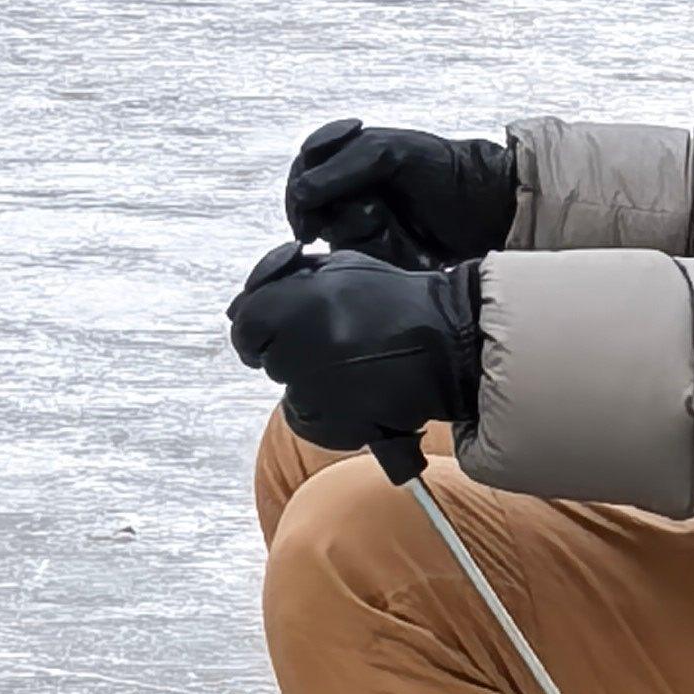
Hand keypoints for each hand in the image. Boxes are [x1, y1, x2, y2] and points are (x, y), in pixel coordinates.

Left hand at [227, 241, 481, 452]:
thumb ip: (285, 282)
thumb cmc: (395, 299)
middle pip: (269, 359)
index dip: (258, 328)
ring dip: (310, 381)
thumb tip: (241, 307)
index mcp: (298, 304)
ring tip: (351, 366)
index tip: (275, 329)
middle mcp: (302, 348)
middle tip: (330, 341)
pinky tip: (354, 392)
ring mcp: (320, 391)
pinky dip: (325, 411)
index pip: (244, 324)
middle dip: (290, 350)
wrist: (452, 341)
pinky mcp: (338, 424)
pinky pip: (310, 421)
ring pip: (291, 391)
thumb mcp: (339, 268)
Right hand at [284, 114, 515, 266]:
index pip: (301, 173)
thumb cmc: (439, 169)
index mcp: (346, 154)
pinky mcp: (378, 251)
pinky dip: (380, 252)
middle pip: (312, 211)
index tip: (312, 213)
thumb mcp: (387, 154)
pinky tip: (405, 246)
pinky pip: (359, 258)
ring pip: (336, 237)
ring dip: (365, 234)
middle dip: (342, 215)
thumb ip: (339, 169)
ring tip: (395, 225)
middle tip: (373, 214)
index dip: (302, 194)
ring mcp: (362, 221)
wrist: (486, 207)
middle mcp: (348, 188)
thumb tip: (299, 195)